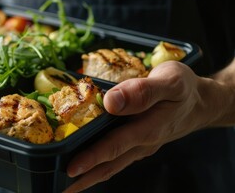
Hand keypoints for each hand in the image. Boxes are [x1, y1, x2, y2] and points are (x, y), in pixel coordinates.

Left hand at [64, 61, 219, 191]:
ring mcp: (142, 145)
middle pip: (110, 163)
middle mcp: (143, 142)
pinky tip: (91, 165)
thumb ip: (142, 91)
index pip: (114, 146)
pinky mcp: (141, 143)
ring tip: (69, 184)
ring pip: (114, 164)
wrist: (202, 102)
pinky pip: (118, 157)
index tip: (71, 168)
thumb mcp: (169, 81)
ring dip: (92, 176)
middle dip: (85, 177)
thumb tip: (111, 102)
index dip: (92, 158)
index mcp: (148, 128)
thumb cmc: (185, 89)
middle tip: (61, 186)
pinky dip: (102, 164)